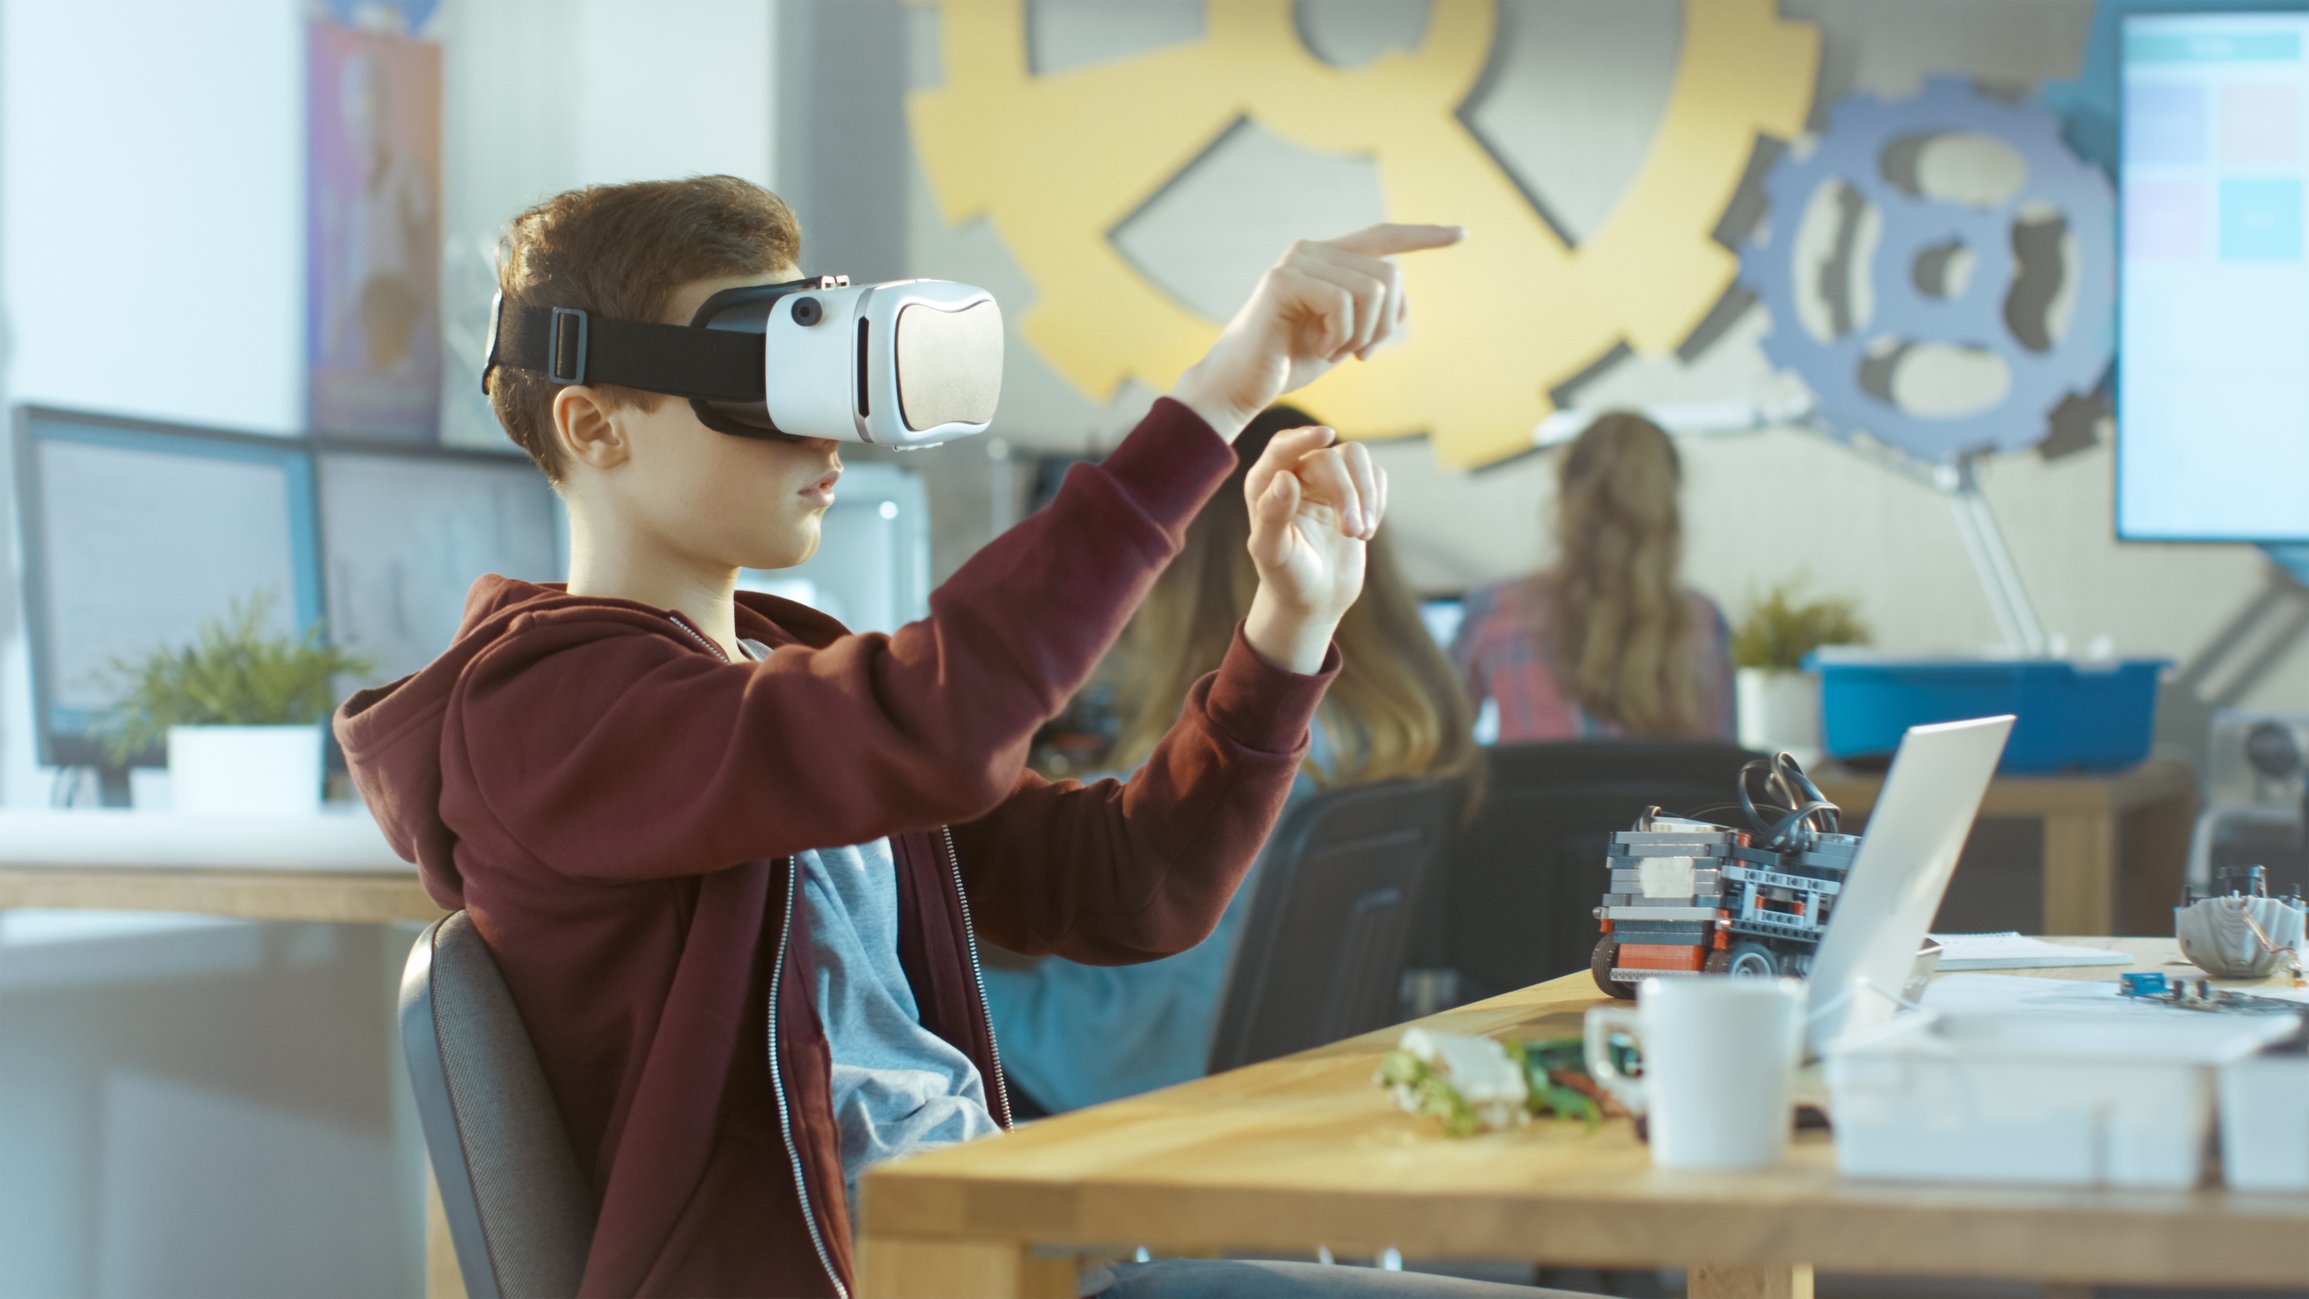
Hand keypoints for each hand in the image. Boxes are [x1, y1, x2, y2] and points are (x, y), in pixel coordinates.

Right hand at [1173, 223, 1464, 441]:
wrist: (1240, 385)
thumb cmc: (1288, 363)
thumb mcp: (1344, 337)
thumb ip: (1371, 314)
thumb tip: (1402, 302)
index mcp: (1327, 259)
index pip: (1383, 237)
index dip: (1424, 236)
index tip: (1461, 234)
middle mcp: (1312, 250)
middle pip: (1389, 273)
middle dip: (1386, 322)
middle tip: (1361, 354)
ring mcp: (1297, 262)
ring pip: (1372, 289)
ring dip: (1364, 333)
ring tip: (1338, 353)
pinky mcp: (1283, 281)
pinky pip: (1344, 303)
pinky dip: (1342, 336)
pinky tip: (1322, 349)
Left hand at [1240, 424, 1386, 673]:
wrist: (1315, 598)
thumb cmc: (1287, 578)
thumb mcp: (1273, 553)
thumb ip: (1272, 516)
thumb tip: (1285, 478)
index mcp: (1265, 484)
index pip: (1283, 447)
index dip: (1304, 438)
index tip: (1326, 435)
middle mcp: (1295, 474)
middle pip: (1330, 458)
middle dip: (1347, 494)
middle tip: (1354, 533)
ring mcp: (1326, 481)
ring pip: (1356, 457)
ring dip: (1366, 493)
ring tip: (1361, 533)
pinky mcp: (1354, 491)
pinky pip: (1375, 474)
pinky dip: (1377, 500)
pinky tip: (1366, 531)